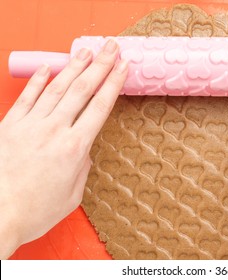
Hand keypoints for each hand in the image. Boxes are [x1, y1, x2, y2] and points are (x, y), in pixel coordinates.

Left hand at [0, 39, 127, 258]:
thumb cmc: (36, 210)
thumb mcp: (72, 195)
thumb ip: (82, 167)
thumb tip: (83, 151)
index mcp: (74, 148)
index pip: (100, 106)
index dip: (113, 83)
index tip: (123, 67)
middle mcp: (53, 130)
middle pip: (82, 90)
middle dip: (99, 65)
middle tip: (110, 48)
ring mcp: (30, 125)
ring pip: (56, 88)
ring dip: (74, 67)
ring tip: (85, 51)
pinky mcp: (10, 126)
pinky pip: (27, 97)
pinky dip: (38, 80)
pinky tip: (48, 67)